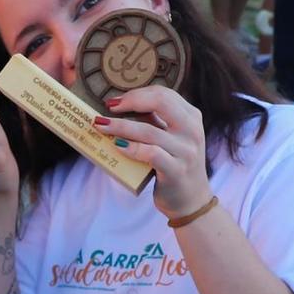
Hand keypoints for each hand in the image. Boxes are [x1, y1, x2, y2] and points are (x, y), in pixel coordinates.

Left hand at [90, 81, 211, 217]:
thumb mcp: (172, 138)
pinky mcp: (176, 171)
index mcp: (191, 117)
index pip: (164, 94)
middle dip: (130, 101)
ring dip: (120, 126)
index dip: (137, 93)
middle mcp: (192, 131)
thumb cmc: (174, 165)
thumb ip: (155, 122)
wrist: (191, 200)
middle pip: (161, 102)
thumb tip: (120, 108)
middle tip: (109, 108)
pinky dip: (131, 148)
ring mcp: (186, 151)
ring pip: (149, 131)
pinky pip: (150, 154)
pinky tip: (118, 146)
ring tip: (101, 126)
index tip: (115, 101)